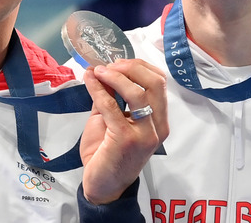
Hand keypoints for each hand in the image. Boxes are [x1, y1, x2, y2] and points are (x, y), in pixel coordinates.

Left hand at [80, 59, 168, 204]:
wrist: (102, 187)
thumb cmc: (108, 153)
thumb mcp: (111, 119)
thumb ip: (111, 96)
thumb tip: (103, 70)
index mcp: (159, 121)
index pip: (160, 83)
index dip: (139, 66)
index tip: (118, 62)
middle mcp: (158, 127)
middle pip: (155, 83)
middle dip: (131, 67)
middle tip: (109, 65)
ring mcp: (144, 134)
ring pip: (138, 93)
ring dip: (115, 76)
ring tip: (98, 71)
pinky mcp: (125, 139)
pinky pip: (112, 106)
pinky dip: (98, 89)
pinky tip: (89, 82)